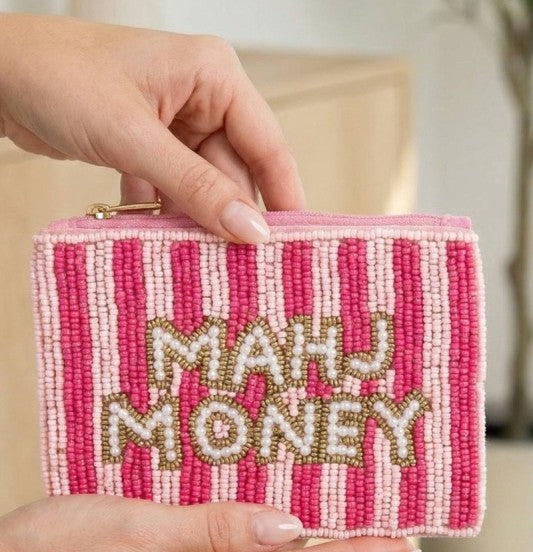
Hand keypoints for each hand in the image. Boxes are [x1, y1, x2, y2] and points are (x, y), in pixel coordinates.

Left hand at [0, 14, 304, 241]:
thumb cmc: (60, 79)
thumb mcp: (134, 138)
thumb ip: (196, 187)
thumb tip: (251, 231)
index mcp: (214, 76)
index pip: (267, 145)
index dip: (284, 198)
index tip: (294, 246)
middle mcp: (201, 98)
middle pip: (235, 173)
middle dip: (231, 219)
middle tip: (243, 273)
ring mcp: (174, 124)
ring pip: (202, 187)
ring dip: (195, 223)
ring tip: (202, 267)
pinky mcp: (147, 145)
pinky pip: (171, 190)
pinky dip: (164, 216)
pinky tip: (161, 245)